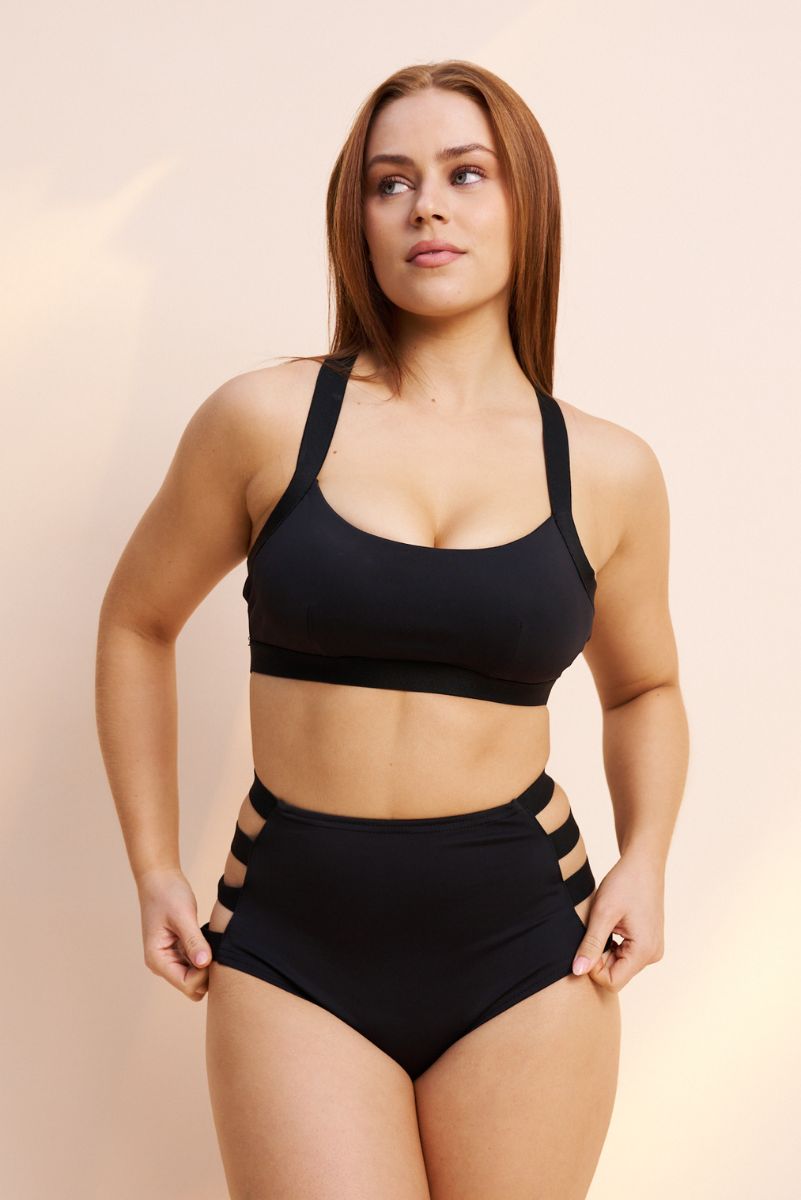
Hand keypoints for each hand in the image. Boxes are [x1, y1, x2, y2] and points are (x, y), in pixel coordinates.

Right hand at [137, 867, 211, 1001]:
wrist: (160, 879)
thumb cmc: (168, 894)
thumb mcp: (183, 916)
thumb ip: (193, 941)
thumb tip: (204, 964)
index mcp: (158, 960)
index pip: (187, 984)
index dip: (204, 973)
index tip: (211, 951)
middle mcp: (162, 964)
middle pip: (192, 987)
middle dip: (206, 972)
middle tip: (213, 946)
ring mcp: (170, 958)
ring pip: (196, 977)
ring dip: (206, 963)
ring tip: (209, 940)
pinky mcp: (178, 951)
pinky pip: (196, 964)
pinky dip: (204, 955)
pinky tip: (207, 939)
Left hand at [572, 850, 664, 991]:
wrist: (643, 863)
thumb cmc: (625, 883)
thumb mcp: (603, 913)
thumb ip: (591, 944)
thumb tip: (577, 971)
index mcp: (644, 951)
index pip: (611, 981)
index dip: (592, 967)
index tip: (587, 942)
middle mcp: (652, 955)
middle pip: (616, 974)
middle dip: (598, 957)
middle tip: (593, 929)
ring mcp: (651, 948)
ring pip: (619, 964)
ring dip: (604, 949)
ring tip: (603, 924)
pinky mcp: (647, 941)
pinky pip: (625, 954)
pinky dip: (612, 943)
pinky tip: (610, 924)